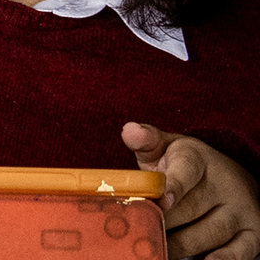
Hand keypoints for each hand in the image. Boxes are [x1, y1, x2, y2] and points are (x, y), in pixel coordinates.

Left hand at [124, 122, 259, 259]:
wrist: (231, 179)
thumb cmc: (185, 166)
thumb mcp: (166, 148)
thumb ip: (146, 141)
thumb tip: (130, 131)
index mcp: (198, 160)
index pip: (186, 171)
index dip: (173, 186)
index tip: (161, 201)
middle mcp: (224, 185)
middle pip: (190, 209)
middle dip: (162, 222)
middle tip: (139, 232)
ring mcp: (240, 211)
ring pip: (208, 234)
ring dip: (180, 245)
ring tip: (156, 249)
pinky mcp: (252, 235)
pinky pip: (240, 252)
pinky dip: (222, 259)